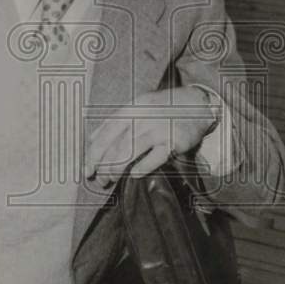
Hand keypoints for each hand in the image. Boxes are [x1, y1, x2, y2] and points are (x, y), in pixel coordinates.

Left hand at [85, 87, 215, 189]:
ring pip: (129, 151)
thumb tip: (92, 139)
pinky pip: (153, 158)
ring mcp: (158, 129)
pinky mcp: (174, 141)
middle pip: (115, 144)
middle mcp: (143, 117)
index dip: (93, 152)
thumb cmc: (162, 109)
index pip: (106, 131)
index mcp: (131, 108)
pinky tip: (134, 175)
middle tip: (99, 179)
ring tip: (111, 179)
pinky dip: (141, 168)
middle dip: (103, 165)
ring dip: (116, 169)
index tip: (87, 168)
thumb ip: (115, 122)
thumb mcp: (137, 107)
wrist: (197, 104)